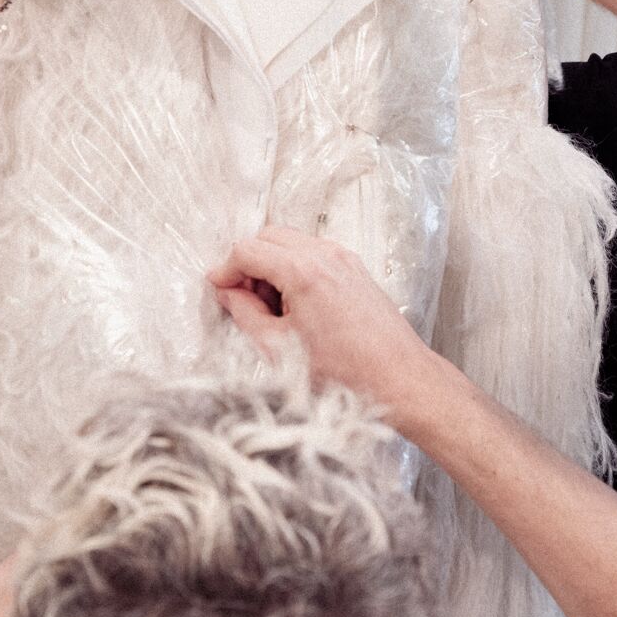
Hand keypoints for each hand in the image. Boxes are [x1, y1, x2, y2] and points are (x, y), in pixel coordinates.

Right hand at [208, 227, 437, 413]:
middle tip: (242, 299)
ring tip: (271, 308)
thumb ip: (245, 313)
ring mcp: (344, 258)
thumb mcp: (278, 347)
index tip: (219, 290)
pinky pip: (313, 254)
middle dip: (248, 263)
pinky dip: (295, 269)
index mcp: (303, 270)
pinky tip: (295, 306)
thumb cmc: (345, 370)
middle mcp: (325, 255)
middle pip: (268, 237)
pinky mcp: (355, 268)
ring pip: (291, 243)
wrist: (398, 378)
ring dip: (272, 265)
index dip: (226, 270)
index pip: (247, 250)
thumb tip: (228, 294)